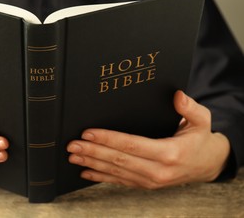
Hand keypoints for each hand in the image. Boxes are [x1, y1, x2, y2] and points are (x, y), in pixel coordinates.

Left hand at [67, 91, 229, 188]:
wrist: (208, 165)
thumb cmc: (200, 140)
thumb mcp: (202, 120)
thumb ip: (190, 108)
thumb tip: (177, 95)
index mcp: (169, 153)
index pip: (132, 145)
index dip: (108, 139)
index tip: (88, 133)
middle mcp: (158, 171)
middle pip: (118, 160)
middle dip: (93, 152)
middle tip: (72, 145)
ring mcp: (151, 181)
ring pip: (116, 172)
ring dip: (92, 164)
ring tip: (73, 157)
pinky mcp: (145, 185)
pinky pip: (120, 182)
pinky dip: (101, 177)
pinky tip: (86, 172)